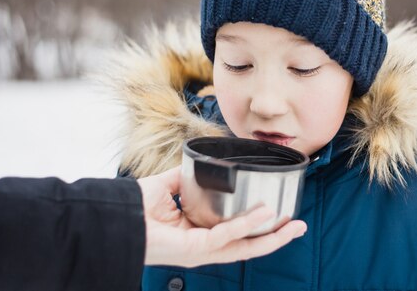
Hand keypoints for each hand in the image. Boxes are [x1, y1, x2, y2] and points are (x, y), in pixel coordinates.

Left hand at [137, 166, 307, 266]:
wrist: (116, 216)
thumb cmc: (136, 207)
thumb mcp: (169, 187)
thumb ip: (188, 178)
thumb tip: (204, 164)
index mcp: (200, 235)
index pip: (237, 236)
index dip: (260, 229)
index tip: (280, 215)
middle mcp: (204, 247)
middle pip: (248, 246)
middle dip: (276, 239)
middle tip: (299, 227)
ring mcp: (201, 251)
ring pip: (245, 248)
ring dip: (272, 237)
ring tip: (293, 225)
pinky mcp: (195, 250)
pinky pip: (227, 236)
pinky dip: (247, 224)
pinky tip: (264, 213)